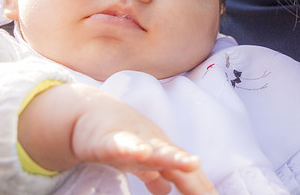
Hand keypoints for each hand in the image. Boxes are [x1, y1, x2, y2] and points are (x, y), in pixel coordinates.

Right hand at [19, 83, 216, 194]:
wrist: (87, 112)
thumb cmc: (117, 136)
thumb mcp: (138, 160)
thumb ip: (154, 176)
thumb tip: (165, 191)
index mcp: (161, 154)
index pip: (185, 174)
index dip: (201, 187)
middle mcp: (152, 146)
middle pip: (177, 161)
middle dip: (194, 176)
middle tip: (212, 194)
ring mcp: (132, 141)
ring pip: (154, 149)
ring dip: (173, 157)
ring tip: (190, 163)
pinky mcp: (107, 140)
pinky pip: (119, 145)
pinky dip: (129, 148)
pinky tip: (140, 151)